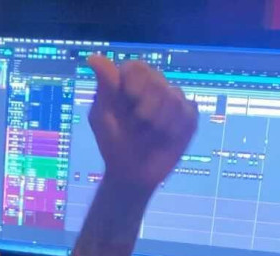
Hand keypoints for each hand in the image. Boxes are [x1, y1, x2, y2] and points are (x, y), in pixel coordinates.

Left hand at [88, 54, 198, 193]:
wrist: (132, 174)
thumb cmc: (114, 145)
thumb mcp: (103, 116)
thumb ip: (104, 86)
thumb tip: (91, 57)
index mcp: (129, 84)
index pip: (137, 68)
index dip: (136, 83)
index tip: (130, 100)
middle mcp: (153, 87)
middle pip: (157, 81)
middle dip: (147, 107)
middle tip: (138, 125)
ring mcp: (172, 100)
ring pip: (174, 97)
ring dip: (159, 122)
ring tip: (149, 136)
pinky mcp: (187, 115)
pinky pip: (188, 112)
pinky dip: (175, 128)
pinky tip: (166, 138)